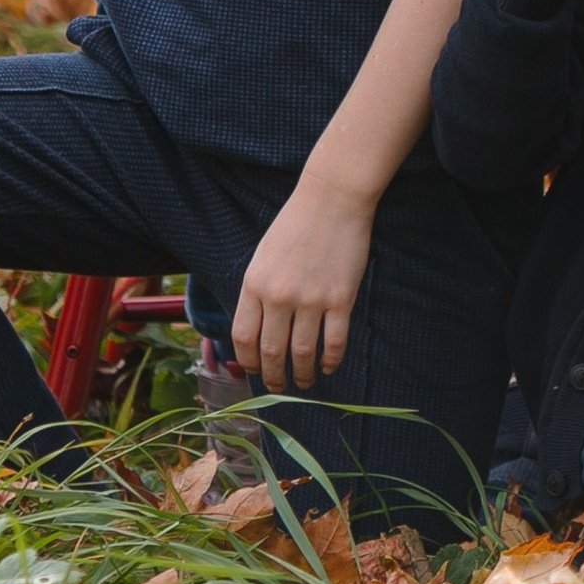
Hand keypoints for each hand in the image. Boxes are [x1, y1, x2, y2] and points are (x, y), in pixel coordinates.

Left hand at [233, 174, 374, 390]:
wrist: (333, 196)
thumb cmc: (297, 222)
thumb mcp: (263, 256)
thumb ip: (258, 292)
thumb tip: (257, 331)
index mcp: (254, 284)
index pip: (243, 338)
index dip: (248, 362)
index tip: (255, 371)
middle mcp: (279, 296)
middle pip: (271, 352)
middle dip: (274, 376)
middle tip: (279, 387)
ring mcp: (311, 299)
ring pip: (302, 354)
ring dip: (302, 375)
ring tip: (305, 382)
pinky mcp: (341, 298)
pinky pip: (334, 342)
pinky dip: (332, 361)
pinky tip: (330, 366)